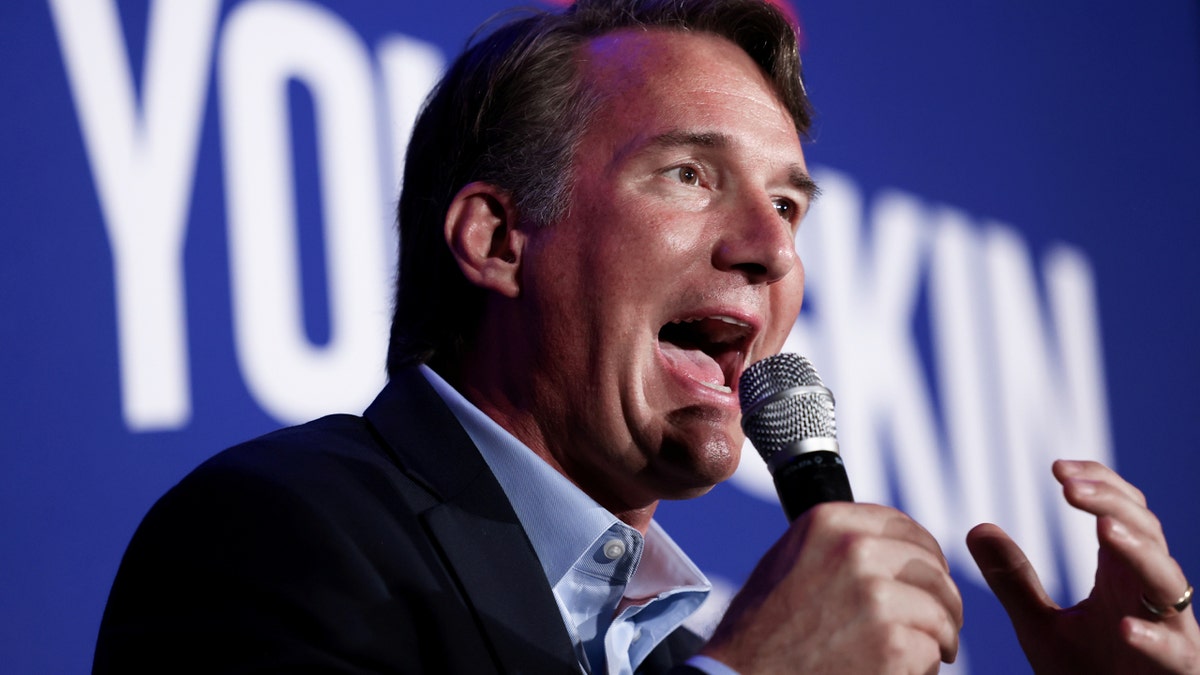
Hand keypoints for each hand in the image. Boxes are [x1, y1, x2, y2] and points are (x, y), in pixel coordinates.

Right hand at [702, 502, 962, 674]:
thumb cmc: (761, 628)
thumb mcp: (789, 561)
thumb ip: (836, 544)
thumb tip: (888, 543)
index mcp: (828, 522)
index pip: (903, 527)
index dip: (924, 554)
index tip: (928, 576)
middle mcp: (855, 550)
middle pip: (931, 567)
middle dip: (941, 597)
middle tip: (940, 621)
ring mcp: (877, 597)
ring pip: (941, 610)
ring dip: (941, 633)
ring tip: (931, 650)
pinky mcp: (894, 644)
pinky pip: (932, 650)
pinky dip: (923, 666)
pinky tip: (901, 671)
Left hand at [967, 460, 1199, 673]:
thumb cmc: (1089, 674)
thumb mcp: (1039, 624)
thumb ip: (1013, 580)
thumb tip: (976, 528)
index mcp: (1121, 574)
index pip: (1121, 512)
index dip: (1099, 483)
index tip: (1057, 468)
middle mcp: (1148, 593)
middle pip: (1145, 531)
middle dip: (1111, 503)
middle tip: (1069, 487)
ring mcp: (1171, 630)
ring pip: (1167, 581)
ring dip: (1139, 553)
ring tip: (1106, 529)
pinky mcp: (1178, 669)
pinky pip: (1174, 649)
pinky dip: (1153, 636)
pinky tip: (1126, 626)